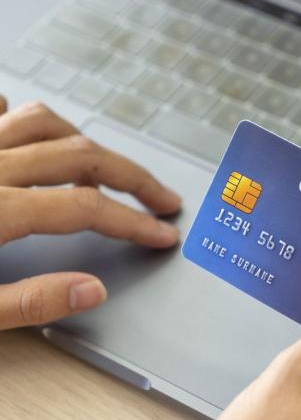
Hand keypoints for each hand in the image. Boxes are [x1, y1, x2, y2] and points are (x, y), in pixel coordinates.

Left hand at [0, 99, 180, 328]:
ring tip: (106, 167)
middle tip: (162, 198)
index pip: (86, 208)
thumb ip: (30, 302)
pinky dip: (20, 116)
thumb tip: (92, 291)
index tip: (161, 234)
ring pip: (43, 122)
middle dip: (132, 177)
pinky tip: (32, 130)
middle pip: (81, 155)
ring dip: (84, 142)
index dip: (132, 222)